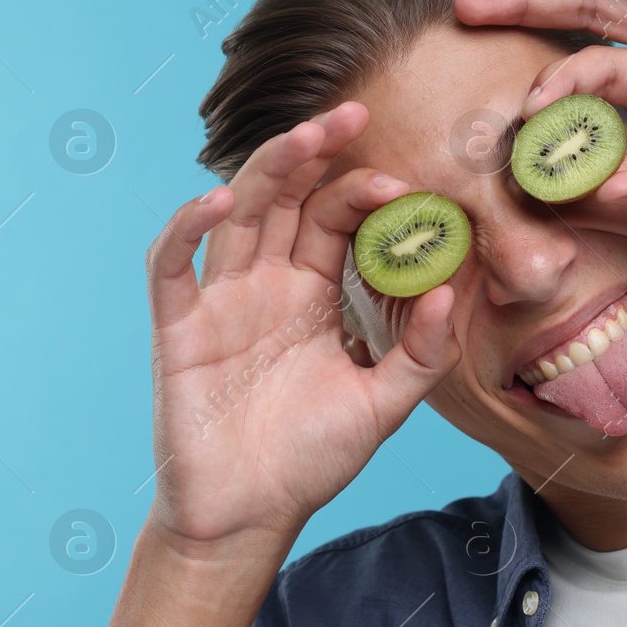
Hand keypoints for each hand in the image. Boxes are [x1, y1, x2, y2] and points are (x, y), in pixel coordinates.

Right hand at [144, 102, 460, 553]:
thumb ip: (421, 352)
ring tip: (304, 136)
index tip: (405, 187)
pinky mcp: (178, 328)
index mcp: (311, 293)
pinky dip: (187, 227)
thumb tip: (453, 288)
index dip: (363, 191)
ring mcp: (219, 301)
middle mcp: (264, 285)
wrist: (250, 515)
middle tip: (354, 111)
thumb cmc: (311, 459)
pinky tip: (219, 202)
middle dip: (314, 151)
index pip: (333, 217)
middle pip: (285, 196)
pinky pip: (173, 265)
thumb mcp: (382, 405)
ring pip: (237, 213)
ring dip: (265, 169)